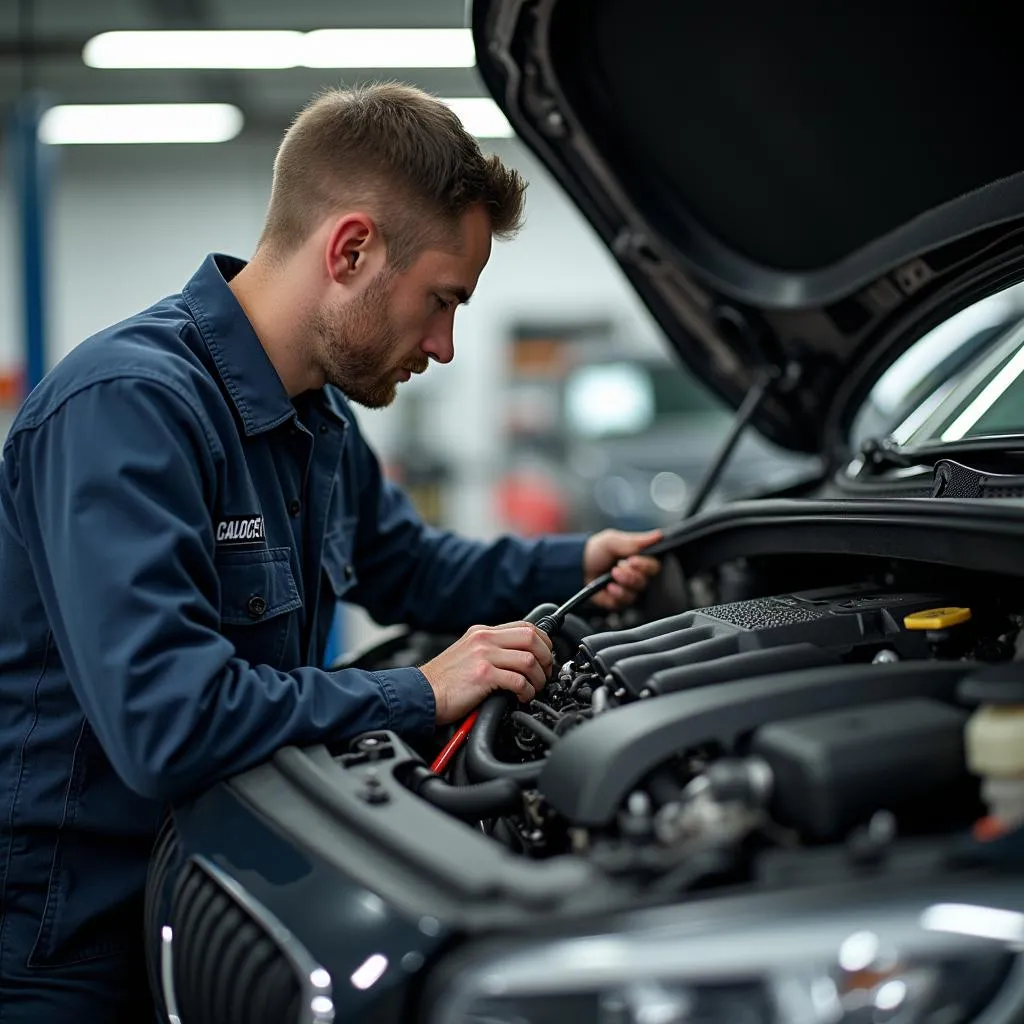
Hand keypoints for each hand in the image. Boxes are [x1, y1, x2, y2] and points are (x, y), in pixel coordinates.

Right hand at [420, 621, 553, 723]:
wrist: (420, 694)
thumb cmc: (442, 681)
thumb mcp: (467, 653)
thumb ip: (490, 650)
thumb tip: (518, 658)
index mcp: (482, 632)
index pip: (525, 626)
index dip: (543, 642)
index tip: (546, 657)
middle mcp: (484, 640)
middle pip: (532, 638)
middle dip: (546, 658)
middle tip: (545, 675)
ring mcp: (484, 655)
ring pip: (529, 660)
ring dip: (538, 679)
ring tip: (533, 690)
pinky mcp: (483, 675)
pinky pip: (518, 681)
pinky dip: (526, 691)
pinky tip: (521, 698)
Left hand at [583, 528, 662, 610]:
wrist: (576, 567)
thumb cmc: (595, 551)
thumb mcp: (613, 541)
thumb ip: (637, 540)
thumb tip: (659, 535)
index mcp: (638, 560)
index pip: (654, 566)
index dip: (645, 565)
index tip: (632, 560)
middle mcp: (635, 576)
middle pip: (646, 582)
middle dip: (631, 576)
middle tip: (618, 568)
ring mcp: (627, 590)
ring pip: (636, 593)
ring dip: (623, 584)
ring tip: (611, 576)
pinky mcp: (618, 601)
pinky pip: (624, 603)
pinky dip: (616, 595)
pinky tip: (608, 588)